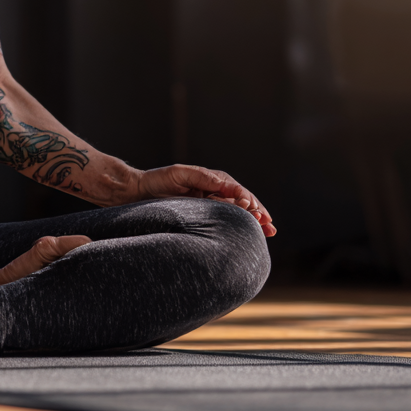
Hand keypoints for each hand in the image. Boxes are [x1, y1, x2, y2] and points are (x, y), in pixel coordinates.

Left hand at [135, 165, 275, 236]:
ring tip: (270, 231)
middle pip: (243, 202)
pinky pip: (227, 222)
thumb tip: (225, 184)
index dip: (246, 199)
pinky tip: (253, 236)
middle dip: (258, 212)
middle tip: (269, 225)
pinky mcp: (206, 217)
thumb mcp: (180, 174)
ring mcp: (212, 205)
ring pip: (238, 213)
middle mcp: (216, 192)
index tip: (252, 210)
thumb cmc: (158, 181)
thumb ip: (202, 177)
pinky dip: (240, 228)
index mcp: (212, 180)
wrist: (140, 192)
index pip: (236, 190)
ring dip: (255, 221)